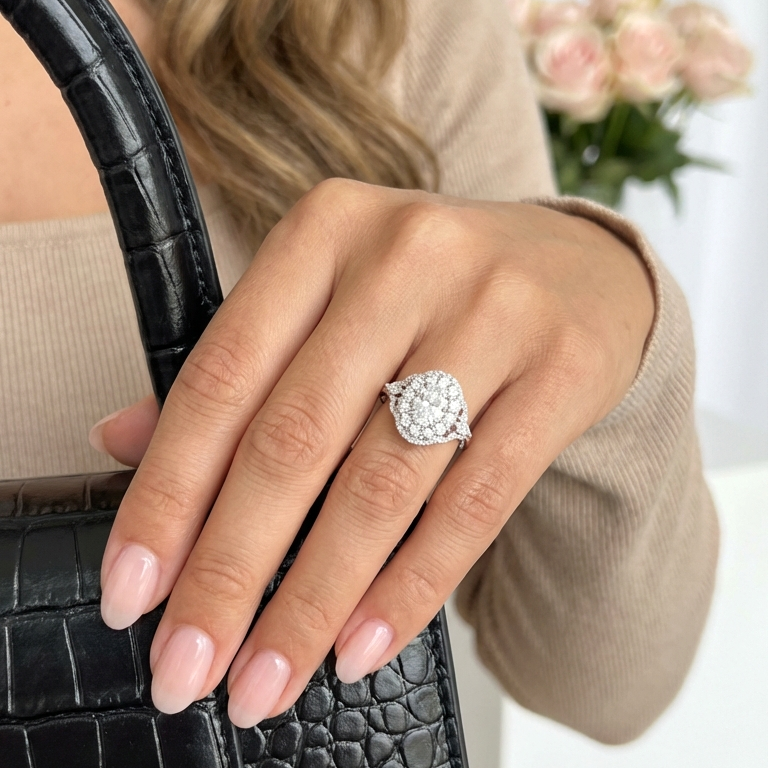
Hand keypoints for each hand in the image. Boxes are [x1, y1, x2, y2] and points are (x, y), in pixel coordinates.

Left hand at [93, 179, 653, 726]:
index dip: (167, 493)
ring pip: (381, 484)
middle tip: (185, 669)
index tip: (131, 593)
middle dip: (229, 571)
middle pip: (295, 439)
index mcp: (325, 230)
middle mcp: (404, 259)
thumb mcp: (330, 299)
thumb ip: (239, 366)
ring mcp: (491, 312)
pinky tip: (360, 647)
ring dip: (312, 602)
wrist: (579, 270)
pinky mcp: (559, 373)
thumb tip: (121, 439)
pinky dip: (409, 587)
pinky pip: (473, 503)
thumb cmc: (432, 294)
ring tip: (265, 682)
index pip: (222, 376)